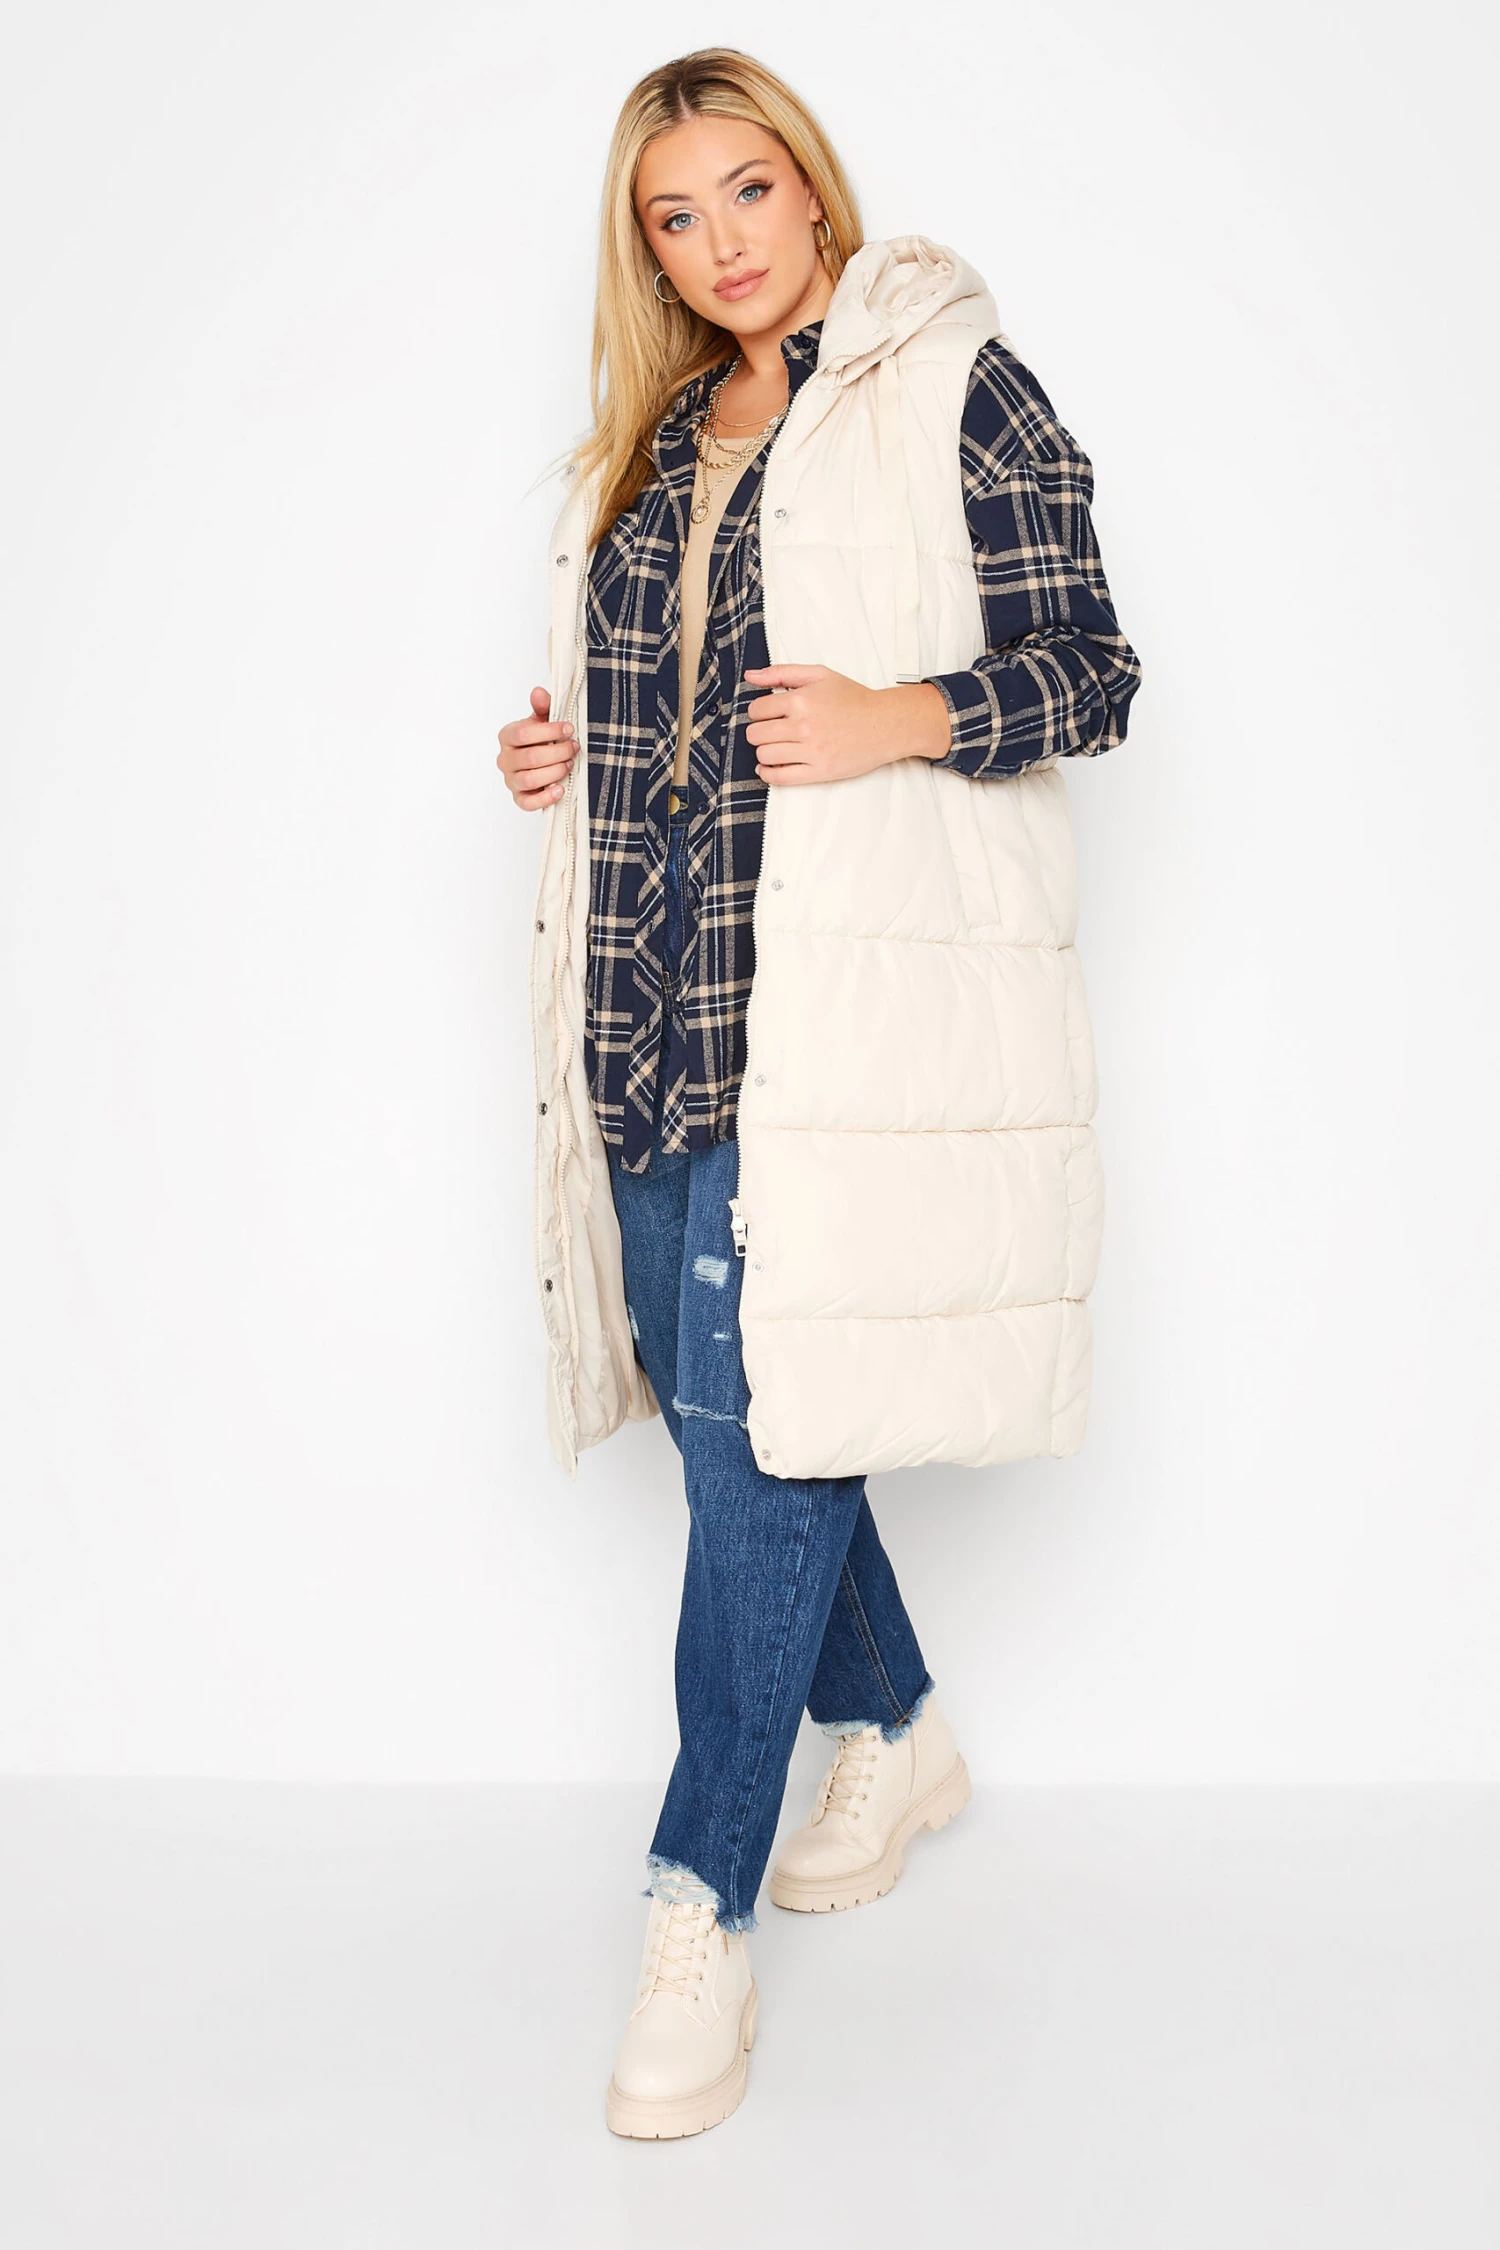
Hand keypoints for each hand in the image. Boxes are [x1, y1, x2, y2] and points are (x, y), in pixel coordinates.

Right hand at [497, 687, 574, 810]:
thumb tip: (539, 692)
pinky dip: (545, 797)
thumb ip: (542, 707)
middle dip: (557, 752)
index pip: (523, 734)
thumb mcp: (542, 720)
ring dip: (554, 772)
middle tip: (574, 748)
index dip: (549, 731)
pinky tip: (560, 789)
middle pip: (530, 758)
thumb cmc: (541, 739)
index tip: (569, 729)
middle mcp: (505, 759)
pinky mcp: (519, 798)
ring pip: (529, 779)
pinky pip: (528, 803)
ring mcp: (510, 780)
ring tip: (569, 765)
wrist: (542, 761)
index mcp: (507, 736)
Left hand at [743, 665, 950, 784]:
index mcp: (801, 700)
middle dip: (759, 732)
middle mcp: (804, 726)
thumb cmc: (854, 699)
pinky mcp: (820, 771)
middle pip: (756, 735)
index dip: (758, 712)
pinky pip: (780, 777)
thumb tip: (751, 675)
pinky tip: (768, 768)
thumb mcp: (819, 675)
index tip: (767, 714)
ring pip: (765, 755)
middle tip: (770, 731)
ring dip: (764, 752)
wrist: (885, 724)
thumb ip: (782, 673)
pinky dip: (768, 774)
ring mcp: (811, 751)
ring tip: (775, 747)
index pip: (757, 710)